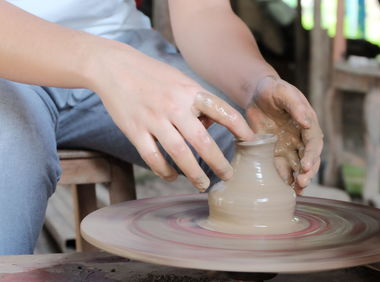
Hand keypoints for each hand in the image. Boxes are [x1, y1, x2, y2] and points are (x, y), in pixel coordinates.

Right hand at [88, 42, 253, 190]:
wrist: (113, 66)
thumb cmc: (152, 75)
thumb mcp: (181, 81)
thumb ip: (197, 103)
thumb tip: (210, 127)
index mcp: (190, 92)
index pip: (222, 111)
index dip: (240, 128)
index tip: (251, 141)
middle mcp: (174, 106)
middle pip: (202, 142)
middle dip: (218, 163)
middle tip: (228, 176)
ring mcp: (154, 120)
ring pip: (179, 155)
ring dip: (194, 174)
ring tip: (204, 185)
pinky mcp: (135, 131)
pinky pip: (153, 158)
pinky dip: (165, 171)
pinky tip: (172, 176)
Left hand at [246, 76, 322, 193]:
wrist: (257, 94)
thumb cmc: (273, 90)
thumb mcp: (283, 92)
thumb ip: (295, 105)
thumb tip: (307, 122)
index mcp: (308, 123)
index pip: (314, 142)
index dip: (312, 155)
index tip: (306, 166)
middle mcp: (302, 138)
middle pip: (310, 159)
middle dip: (308, 172)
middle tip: (302, 182)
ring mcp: (290, 147)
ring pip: (298, 167)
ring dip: (299, 179)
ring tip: (297, 190)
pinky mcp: (276, 153)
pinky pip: (282, 169)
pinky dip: (285, 180)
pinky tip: (285, 190)